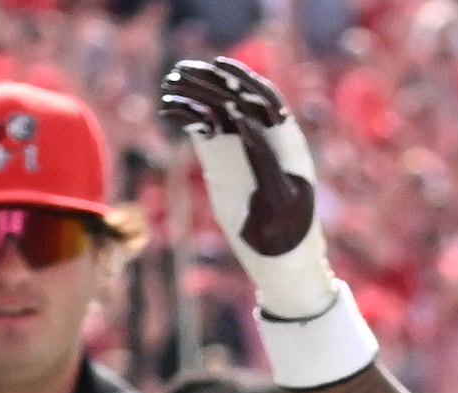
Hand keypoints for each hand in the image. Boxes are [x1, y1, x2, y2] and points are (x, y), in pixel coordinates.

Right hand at [159, 58, 326, 312]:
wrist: (279, 260)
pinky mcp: (221, 162)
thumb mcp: (277, 197)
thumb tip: (241, 118)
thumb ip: (261, 158)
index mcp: (287, 143)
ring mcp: (240, 149)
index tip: (221, 67)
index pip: (265, 99)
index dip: (243, 79)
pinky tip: (169, 109)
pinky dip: (187, 116)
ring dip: (194, 94)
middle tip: (183, 70)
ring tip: (170, 83)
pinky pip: (203, 131)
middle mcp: (262, 139)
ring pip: (217, 111)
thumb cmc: (287, 234)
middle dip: (211, 82)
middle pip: (237, 99)